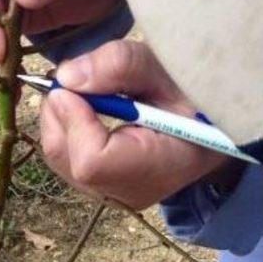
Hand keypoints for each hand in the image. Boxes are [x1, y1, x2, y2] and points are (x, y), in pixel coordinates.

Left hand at [40, 41, 229, 208]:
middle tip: (77, 79)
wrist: (205, 129)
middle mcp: (129, 193)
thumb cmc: (191, 97)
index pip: (91, 162)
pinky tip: (86, 110)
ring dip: (60, 116)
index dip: (75, 119)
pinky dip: (65, 127)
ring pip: (57, 156)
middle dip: (61, 110)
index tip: (76, 84)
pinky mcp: (95, 188)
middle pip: (66, 157)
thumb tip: (67, 77)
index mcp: (160, 168)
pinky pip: (62, 158)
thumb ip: (122, 65)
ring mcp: (109, 195)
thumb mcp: (167, 69)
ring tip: (87, 91)